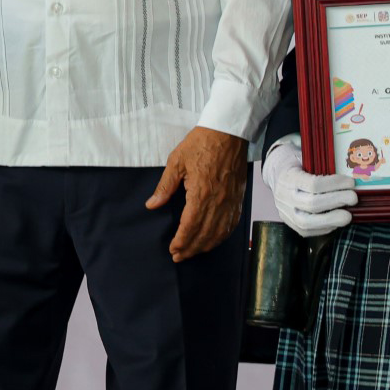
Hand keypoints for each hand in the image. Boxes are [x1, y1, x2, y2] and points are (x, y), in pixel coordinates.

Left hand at [145, 125, 248, 261]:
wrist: (228, 133)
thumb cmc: (201, 144)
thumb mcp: (176, 162)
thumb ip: (165, 187)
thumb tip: (152, 205)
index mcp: (201, 194)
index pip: (190, 227)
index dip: (181, 242)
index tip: (173, 250)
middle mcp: (218, 202)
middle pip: (205, 235)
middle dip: (191, 249)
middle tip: (179, 256)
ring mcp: (230, 201)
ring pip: (219, 233)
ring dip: (206, 246)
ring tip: (194, 252)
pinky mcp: (238, 198)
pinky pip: (231, 224)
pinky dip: (222, 236)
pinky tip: (214, 240)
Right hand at [262, 136, 356, 237]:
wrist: (277, 175)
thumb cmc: (297, 165)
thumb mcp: (306, 159)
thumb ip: (324, 168)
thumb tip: (350, 178)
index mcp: (288, 177)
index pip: (313, 185)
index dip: (334, 185)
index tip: (350, 183)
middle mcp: (284, 196)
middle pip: (311, 205)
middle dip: (336, 202)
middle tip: (353, 198)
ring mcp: (285, 212)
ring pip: (307, 222)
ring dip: (332, 220)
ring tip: (348, 216)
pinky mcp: (290, 223)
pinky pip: (307, 231)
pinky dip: (325, 228)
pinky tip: (336, 221)